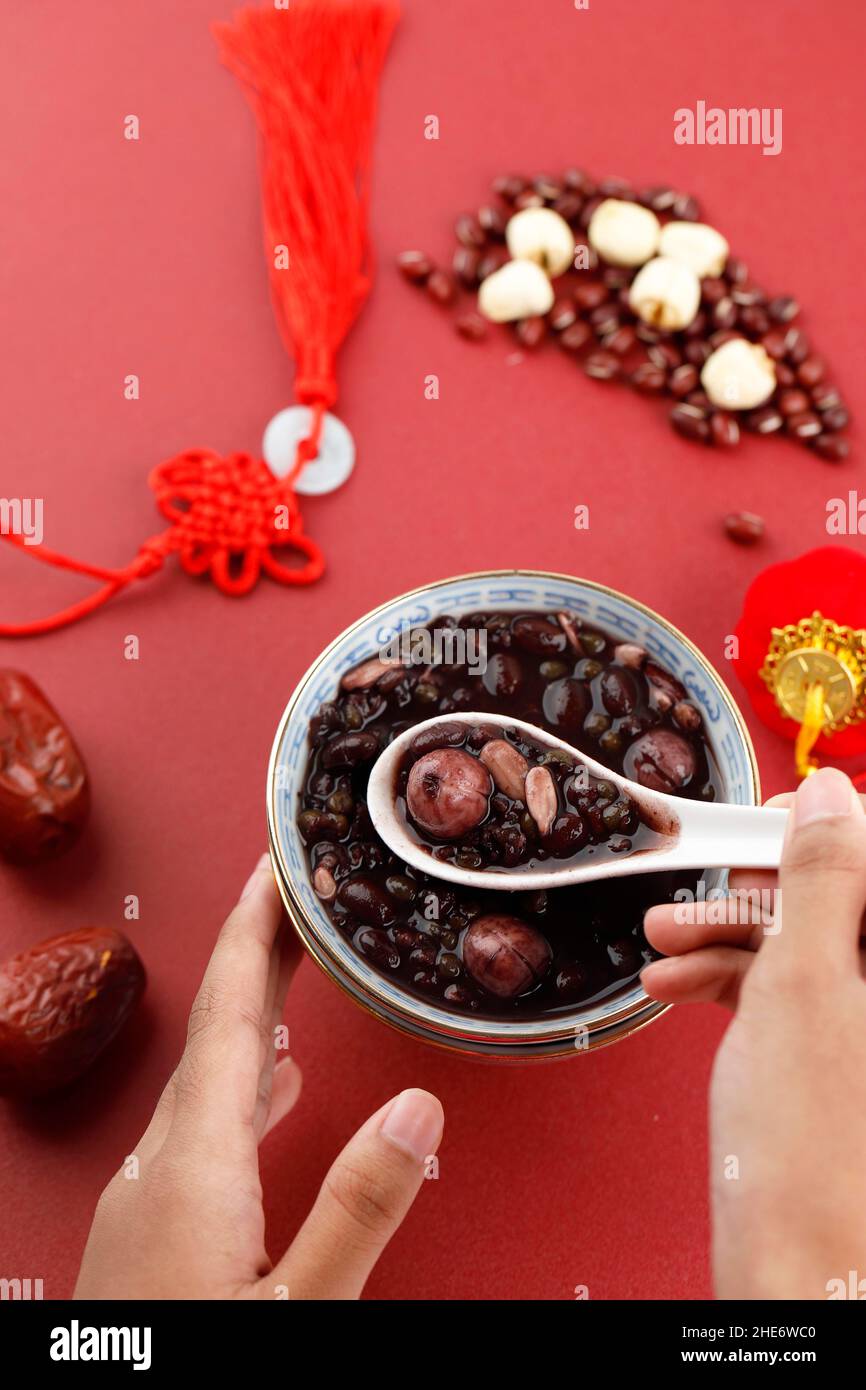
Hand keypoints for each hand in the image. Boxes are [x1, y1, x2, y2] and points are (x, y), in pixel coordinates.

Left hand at [74, 854, 443, 1299]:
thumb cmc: (201, 1373)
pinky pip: (199, 1129)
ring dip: (252, 1020)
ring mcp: (144, 1198)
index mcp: (193, 1165)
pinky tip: (272, 1094)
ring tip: (298, 977)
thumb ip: (357, 1210)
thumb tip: (417, 1109)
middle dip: (259, 957)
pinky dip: (241, 1088)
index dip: (256, 932)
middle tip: (303, 898)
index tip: (276, 865)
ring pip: (206, 1080)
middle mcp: (157, 1164)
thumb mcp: (298, 1314)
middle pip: (215, 1034)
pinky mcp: (148, 1232)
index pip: (230, 1016)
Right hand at [642, 768, 865, 1299]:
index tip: (764, 822)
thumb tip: (828, 795)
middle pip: (836, 896)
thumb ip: (821, 878)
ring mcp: (864, 1021)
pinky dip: (731, 982)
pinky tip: (676, 985)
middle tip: (702, 890)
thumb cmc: (808, 1147)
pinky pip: (790, 991)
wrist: (798, 1270)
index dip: (821, 826)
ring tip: (662, 946)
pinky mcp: (841, 1055)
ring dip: (727, 935)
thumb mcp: (802, 983)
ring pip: (805, 943)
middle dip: (757, 889)